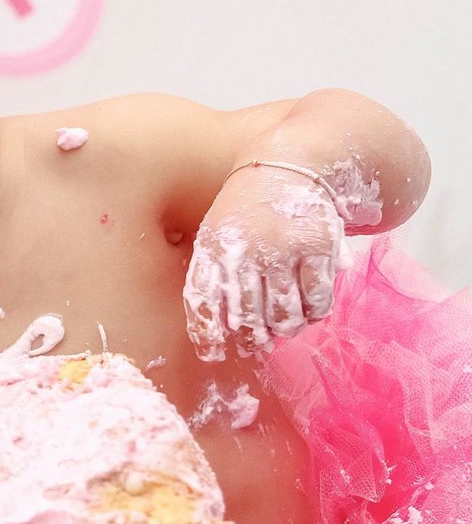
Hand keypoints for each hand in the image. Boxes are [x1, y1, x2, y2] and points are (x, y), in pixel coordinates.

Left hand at [183, 167, 346, 361]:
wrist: (284, 169)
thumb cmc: (245, 212)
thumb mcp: (215, 234)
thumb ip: (212, 277)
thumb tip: (214, 336)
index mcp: (214, 246)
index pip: (205, 301)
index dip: (208, 334)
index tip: (213, 355)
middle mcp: (246, 249)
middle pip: (248, 315)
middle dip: (252, 337)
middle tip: (258, 343)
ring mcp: (283, 248)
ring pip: (285, 313)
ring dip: (284, 329)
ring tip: (284, 328)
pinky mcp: (318, 246)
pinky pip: (318, 298)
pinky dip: (314, 313)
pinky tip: (309, 312)